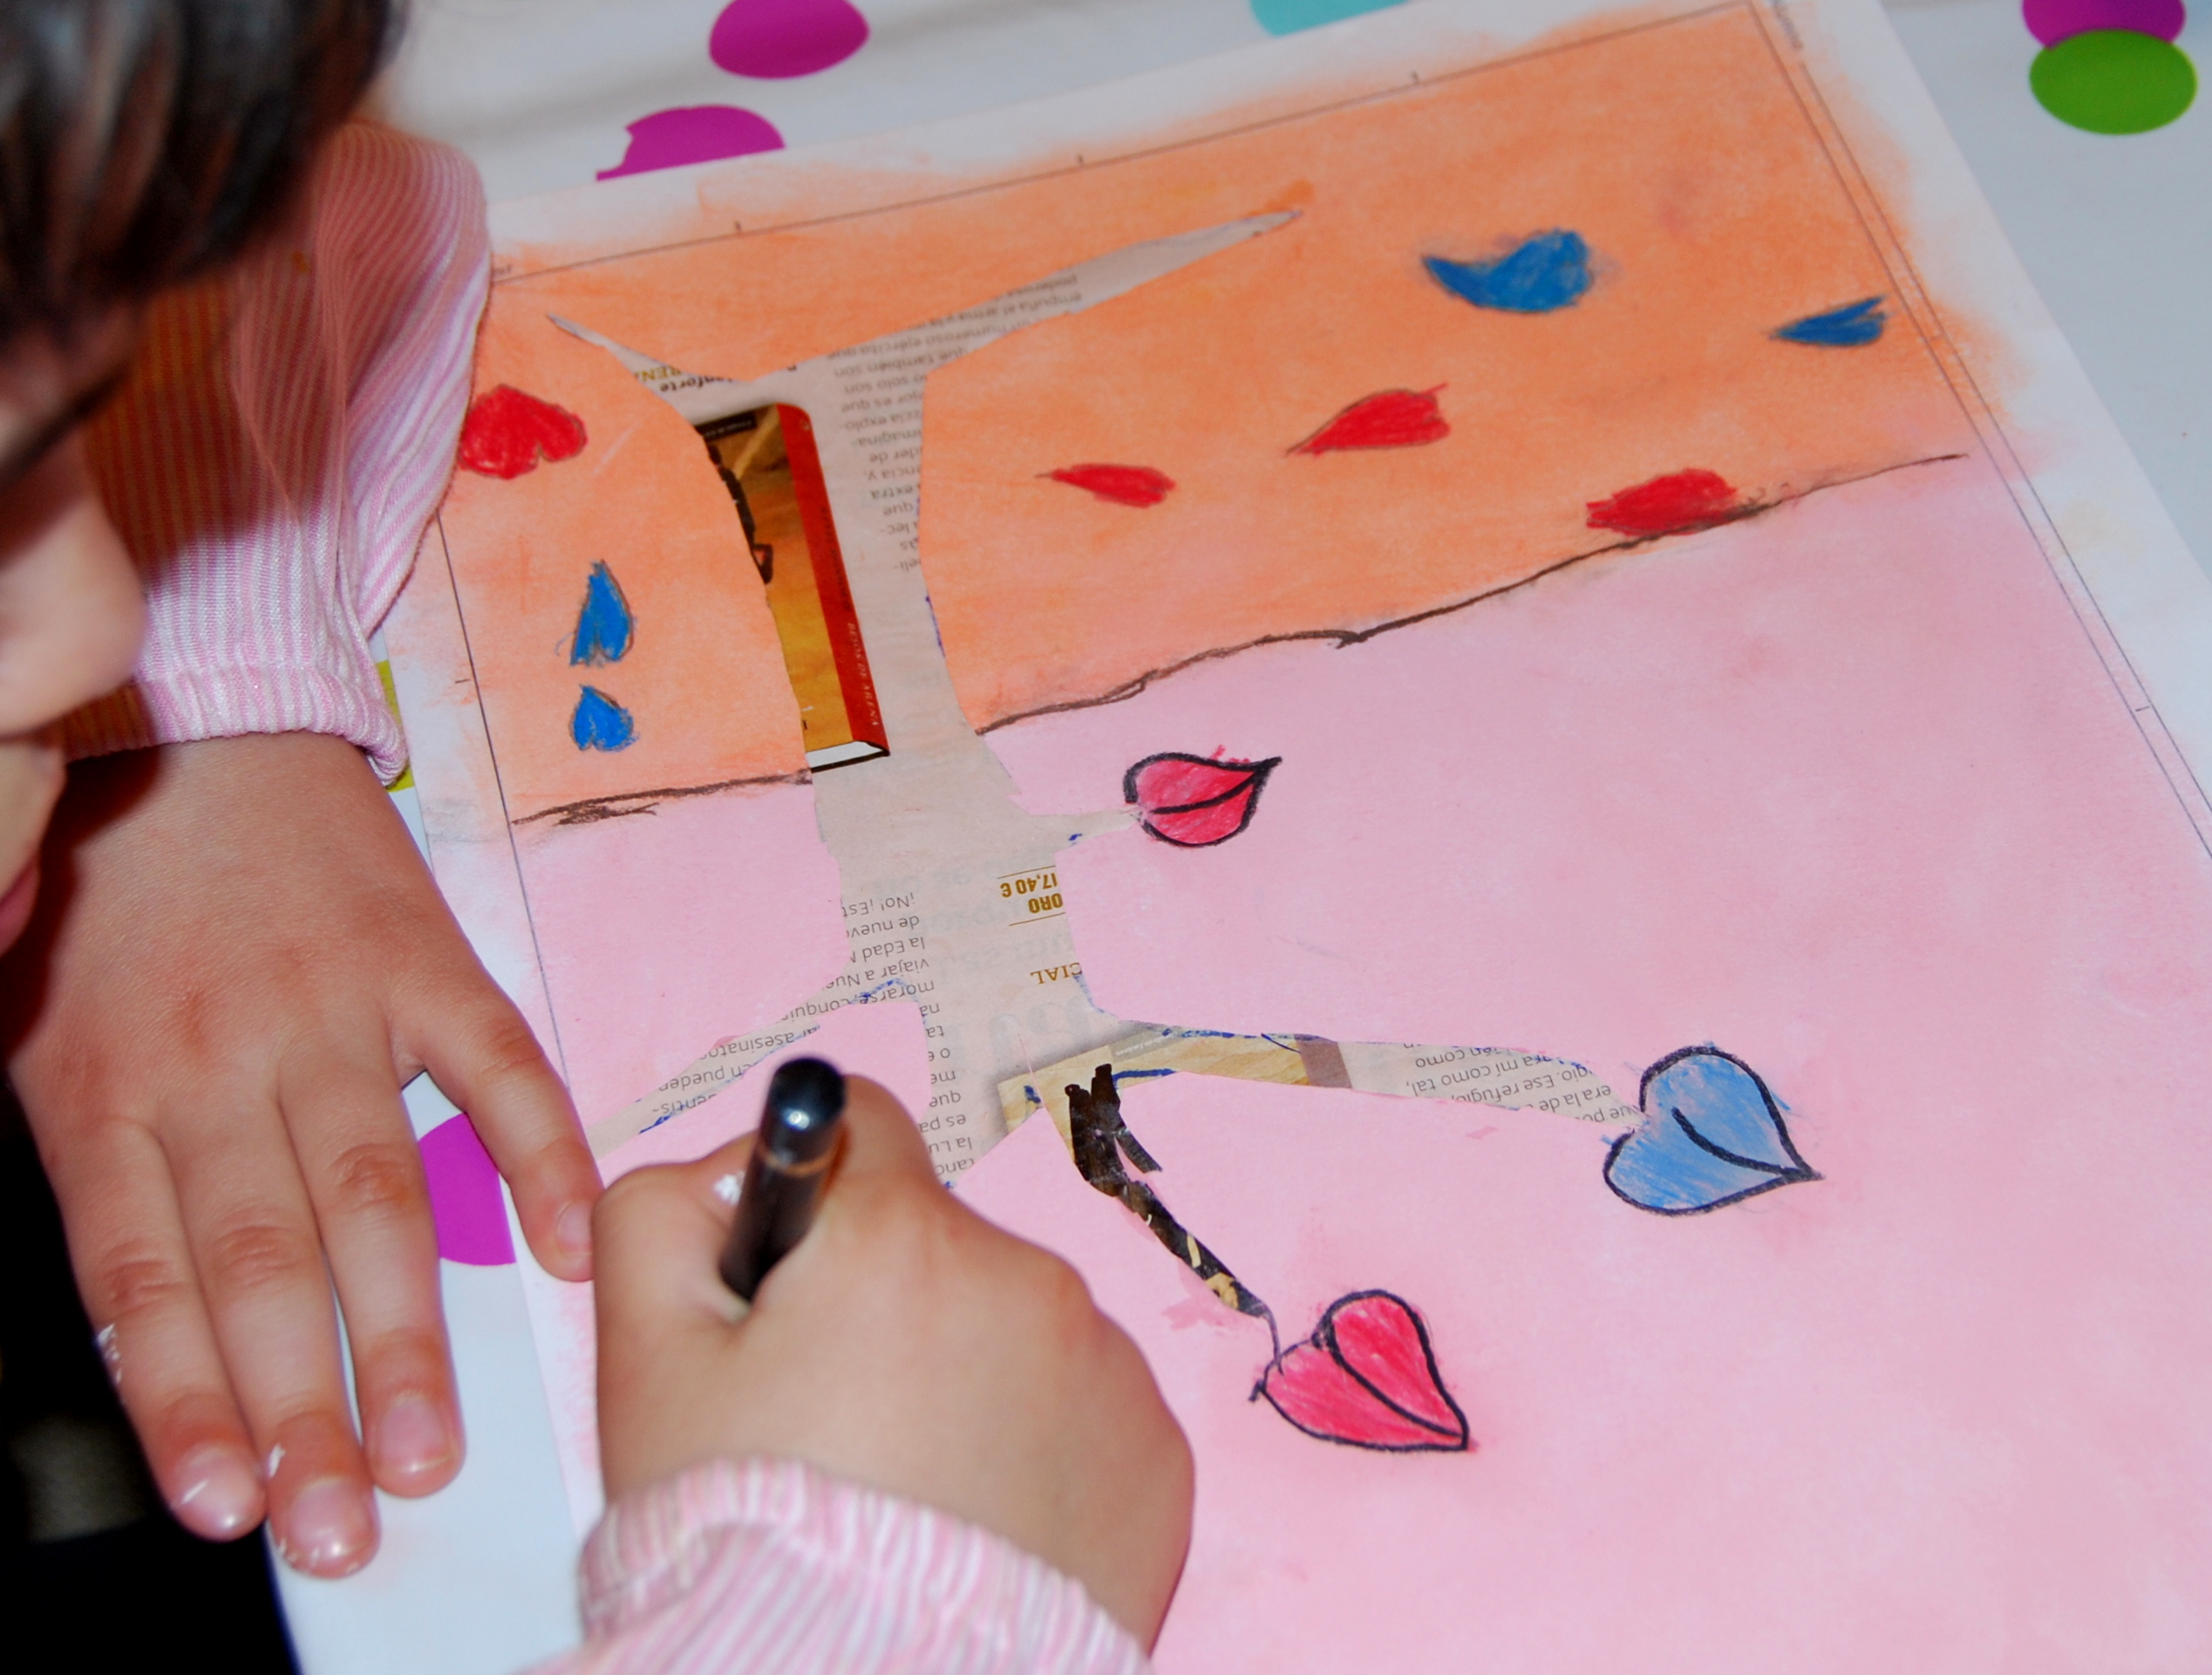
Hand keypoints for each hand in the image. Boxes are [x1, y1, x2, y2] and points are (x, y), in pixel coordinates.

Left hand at [0, 731, 600, 1574]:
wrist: (191, 734)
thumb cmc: (114, 905)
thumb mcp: (58, 1044)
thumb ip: (116, 1179)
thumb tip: (180, 1339)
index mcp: (109, 1094)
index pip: (145, 1281)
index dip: (185, 1402)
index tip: (228, 1508)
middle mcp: (218, 1065)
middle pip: (262, 1260)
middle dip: (302, 1407)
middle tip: (344, 1522)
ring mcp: (331, 1010)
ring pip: (372, 1192)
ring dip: (404, 1330)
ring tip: (432, 1447)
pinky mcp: (427, 960)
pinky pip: (496, 1066)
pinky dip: (539, 1154)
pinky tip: (573, 1247)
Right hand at [595, 1078, 1193, 1647]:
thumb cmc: (746, 1534)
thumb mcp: (645, 1358)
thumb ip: (662, 1215)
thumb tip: (729, 1170)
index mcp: (900, 1236)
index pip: (854, 1124)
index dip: (808, 1197)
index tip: (792, 1279)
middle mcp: (1024, 1277)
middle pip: (935, 1237)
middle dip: (882, 1298)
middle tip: (828, 1415)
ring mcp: (1104, 1365)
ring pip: (1009, 1322)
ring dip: (961, 1371)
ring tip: (904, 1483)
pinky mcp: (1155, 1450)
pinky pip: (1081, 1405)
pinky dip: (1032, 1442)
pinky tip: (974, 1516)